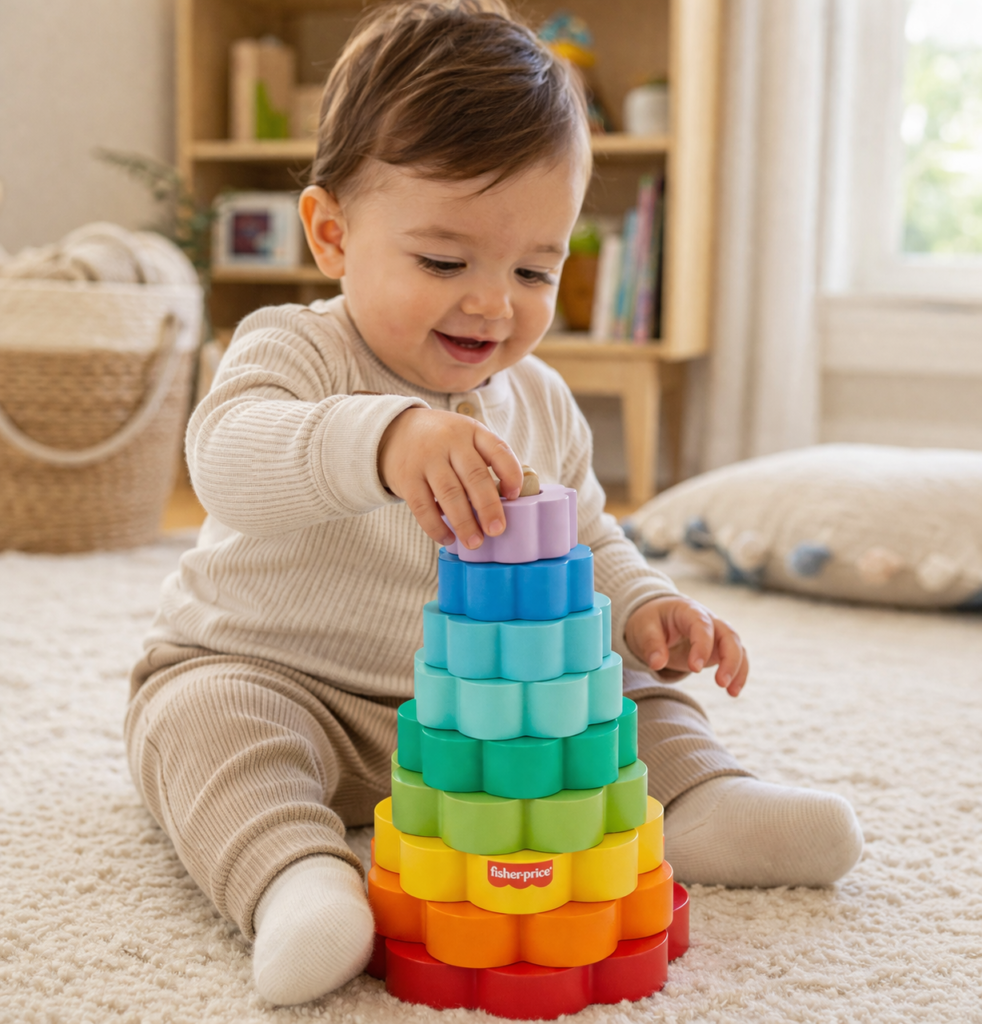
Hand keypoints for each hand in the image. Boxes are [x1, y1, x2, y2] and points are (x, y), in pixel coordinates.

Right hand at [378, 408, 523, 548]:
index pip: (497, 449)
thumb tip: (506, 502)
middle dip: (488, 506)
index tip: (515, 495)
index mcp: (471, 431)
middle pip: (474, 476)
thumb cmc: (441, 442)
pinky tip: (448, 538)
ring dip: (464, 522)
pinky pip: (423, 506)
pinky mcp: (407, 478)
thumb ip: (485, 460)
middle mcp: (450, 442)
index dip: (510, 473)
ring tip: (475, 542)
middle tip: (497, 530)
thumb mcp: (465, 437)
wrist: (394, 431)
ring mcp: (426, 459)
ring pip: (449, 493)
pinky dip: (436, 527)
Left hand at [624, 595, 748, 696]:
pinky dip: (738, 673)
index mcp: (688, 611)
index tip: (694, 668)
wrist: (657, 619)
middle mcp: (708, 620)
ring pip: (737, 647)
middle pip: (728, 634)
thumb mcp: (644, 628)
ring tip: (731, 692)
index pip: (702, 625)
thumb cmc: (651, 621)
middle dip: (729, 659)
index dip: (702, 646)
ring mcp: (716, 634)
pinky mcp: (719, 648)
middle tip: (721, 682)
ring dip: (737, 668)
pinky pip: (735, 658)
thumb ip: (651, 644)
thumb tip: (657, 664)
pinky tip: (733, 692)